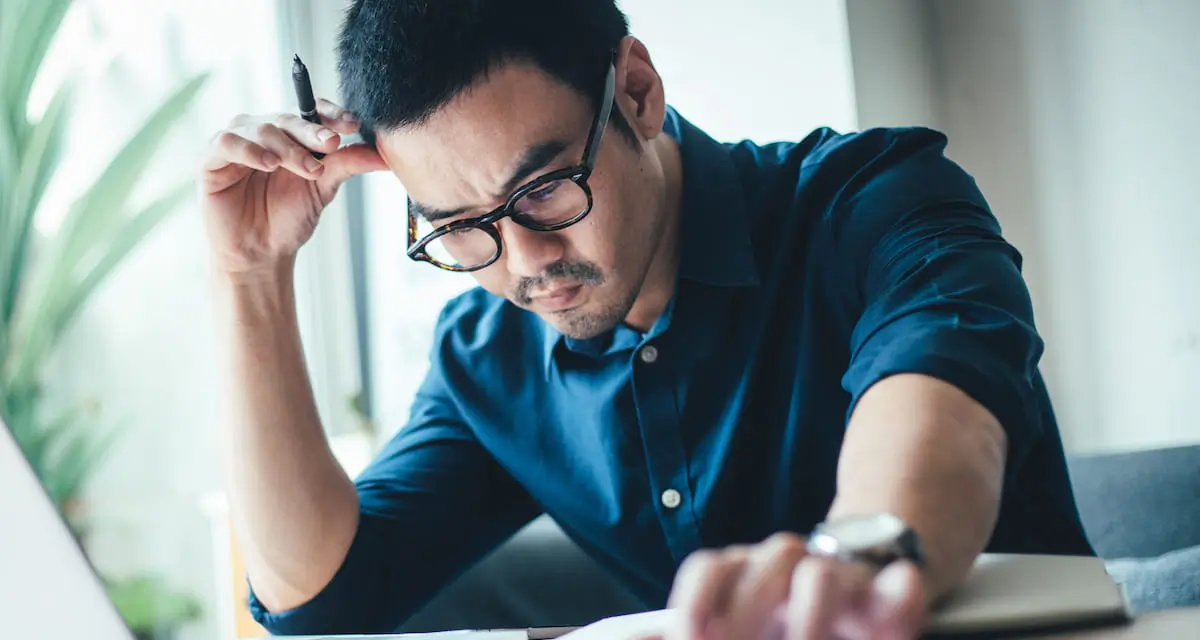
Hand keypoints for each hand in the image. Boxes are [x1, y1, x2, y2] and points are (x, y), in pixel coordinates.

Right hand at [199, 98, 387, 276]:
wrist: (261, 254)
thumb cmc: (289, 219)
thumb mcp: (323, 188)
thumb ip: (348, 164)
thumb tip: (383, 154)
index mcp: (289, 135)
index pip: (309, 110)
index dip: (330, 114)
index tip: (352, 125)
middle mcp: (262, 132)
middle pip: (288, 118)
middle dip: (312, 131)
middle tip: (332, 144)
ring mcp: (236, 143)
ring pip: (261, 128)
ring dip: (287, 147)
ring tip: (307, 168)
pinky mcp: (211, 160)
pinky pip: (227, 142)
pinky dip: (249, 149)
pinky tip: (268, 164)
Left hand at [665, 533, 926, 639]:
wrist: (864, 574)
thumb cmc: (783, 609)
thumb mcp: (731, 618)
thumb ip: (695, 626)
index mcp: (745, 570)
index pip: (712, 569)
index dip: (697, 601)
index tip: (690, 637)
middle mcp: (789, 565)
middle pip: (768, 565)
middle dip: (750, 612)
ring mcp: (841, 574)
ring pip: (824, 573)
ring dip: (812, 613)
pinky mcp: (891, 591)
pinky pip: (898, 585)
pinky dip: (897, 599)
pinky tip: (885, 622)